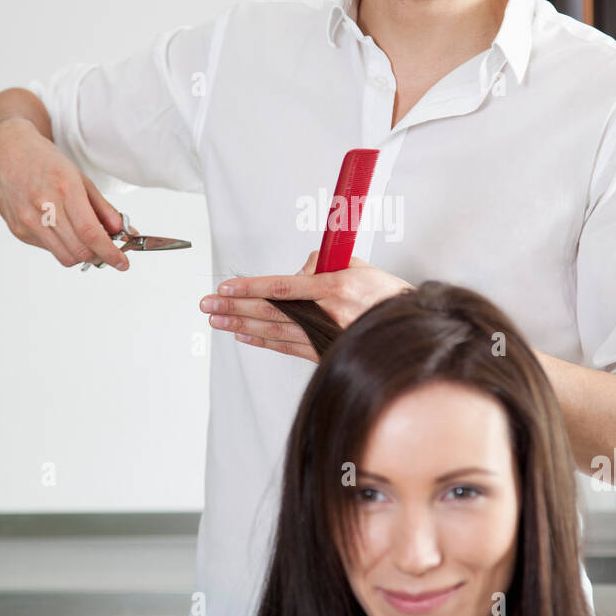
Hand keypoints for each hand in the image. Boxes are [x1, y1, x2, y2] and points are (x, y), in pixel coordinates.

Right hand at [0, 118, 131, 269]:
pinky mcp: (17, 231)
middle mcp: (43, 208)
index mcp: (64, 189)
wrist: (5, 152)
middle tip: (107, 251)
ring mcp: (27, 221)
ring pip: (64, 256)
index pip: (91, 233)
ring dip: (81, 255)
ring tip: (86, 241)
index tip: (123, 263)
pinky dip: (62, 246)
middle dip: (99, 257)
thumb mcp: (80, 178)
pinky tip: (61, 229)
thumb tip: (123, 231)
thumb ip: (103, 208)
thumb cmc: (46, 162)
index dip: (110, 253)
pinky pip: (48, 249)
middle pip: (79, 250)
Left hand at [199, 252, 414, 362]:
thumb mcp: (358, 267)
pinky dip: (263, 341)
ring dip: (241, 325)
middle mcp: (326, 315)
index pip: (283, 287)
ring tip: (216, 321)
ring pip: (274, 331)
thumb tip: (301, 267)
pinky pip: (287, 346)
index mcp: (334, 289)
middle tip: (208, 305)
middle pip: (270, 311)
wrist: (407, 328)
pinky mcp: (324, 351)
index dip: (251, 288)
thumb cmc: (385, 295)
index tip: (227, 287)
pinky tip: (244, 335)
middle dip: (235, 307)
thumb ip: (325, 264)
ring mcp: (324, 336)